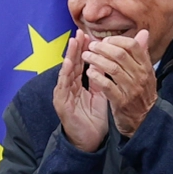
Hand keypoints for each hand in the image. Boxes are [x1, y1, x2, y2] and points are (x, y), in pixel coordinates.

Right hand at [54, 31, 108, 151]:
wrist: (89, 141)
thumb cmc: (94, 118)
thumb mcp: (102, 93)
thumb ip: (104, 76)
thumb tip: (110, 59)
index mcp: (79, 84)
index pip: (81, 63)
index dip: (85, 49)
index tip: (90, 35)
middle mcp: (69, 87)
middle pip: (72, 64)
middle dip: (76, 47)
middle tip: (80, 32)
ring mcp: (64, 95)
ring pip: (66, 72)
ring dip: (69, 56)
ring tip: (73, 43)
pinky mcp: (62, 104)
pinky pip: (63, 87)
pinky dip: (65, 75)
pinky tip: (68, 65)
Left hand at [82, 29, 157, 136]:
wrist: (146, 121)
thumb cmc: (142, 94)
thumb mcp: (146, 73)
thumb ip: (142, 53)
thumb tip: (143, 33)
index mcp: (146, 68)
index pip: (133, 46)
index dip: (117, 40)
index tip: (106, 40)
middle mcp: (141, 77)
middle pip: (120, 55)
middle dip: (103, 48)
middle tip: (91, 46)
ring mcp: (131, 90)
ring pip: (112, 68)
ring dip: (96, 60)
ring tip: (86, 56)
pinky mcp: (122, 102)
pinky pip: (107, 86)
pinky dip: (97, 77)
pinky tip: (90, 72)